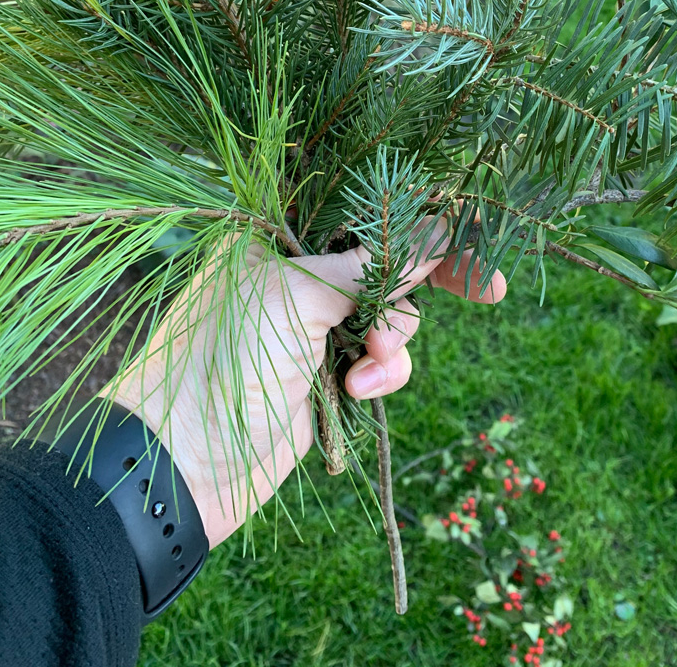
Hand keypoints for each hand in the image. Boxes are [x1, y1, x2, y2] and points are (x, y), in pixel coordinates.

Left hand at [106, 224, 505, 545]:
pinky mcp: (325, 379)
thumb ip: (372, 266)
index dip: (418, 225)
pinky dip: (381, 375)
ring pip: (390, 319)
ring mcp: (312, 330)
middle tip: (492, 290)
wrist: (184, 460)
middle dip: (427, 283)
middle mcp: (299, 276)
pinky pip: (380, 365)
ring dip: (394, 339)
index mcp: (278, 238)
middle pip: (386, 266)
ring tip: (369, 363)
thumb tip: (435, 230)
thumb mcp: (301, 292)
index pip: (362, 216)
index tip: (474, 237)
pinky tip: (356, 389)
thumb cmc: (228, 353)